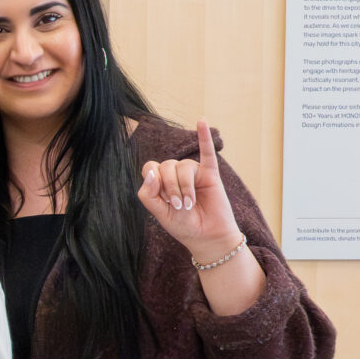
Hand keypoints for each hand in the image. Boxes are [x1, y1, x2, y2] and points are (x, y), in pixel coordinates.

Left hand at [137, 120, 243, 257]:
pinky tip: (202, 121)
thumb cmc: (183, 225)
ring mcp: (193, 172)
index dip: (155, 182)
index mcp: (161, 182)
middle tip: (180, 206)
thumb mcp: (159, 213)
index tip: (163, 200)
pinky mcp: (210, 173)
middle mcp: (175, 174)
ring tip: (191, 203)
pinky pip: (207, 152)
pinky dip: (204, 136)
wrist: (207, 237)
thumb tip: (152, 172)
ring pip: (184, 166)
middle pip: (167, 165)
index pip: (151, 167)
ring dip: (186, 187)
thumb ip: (149, 194)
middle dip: (171, 188)